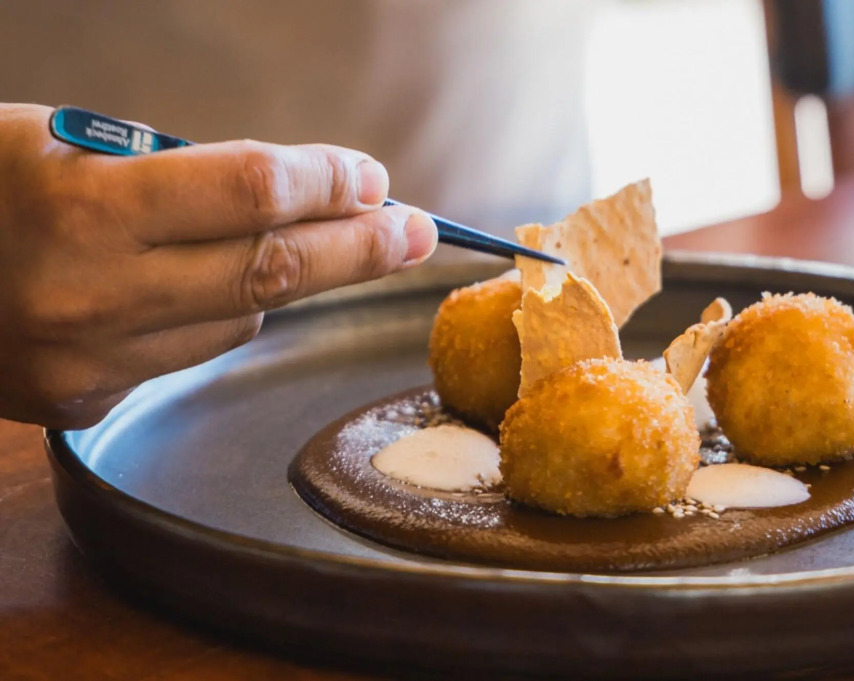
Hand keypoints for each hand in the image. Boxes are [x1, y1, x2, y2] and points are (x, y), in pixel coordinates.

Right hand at [0, 104, 437, 428]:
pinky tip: (214, 289)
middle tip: (420, 232)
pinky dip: (222, 317)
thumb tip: (293, 196)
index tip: (371, 176)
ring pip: (242, 319)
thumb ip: (181, 176)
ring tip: (320, 245)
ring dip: (292, 280)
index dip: (326, 179)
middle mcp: (89, 293)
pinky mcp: (83, 398)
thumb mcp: (69, 144)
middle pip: (273, 270)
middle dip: (362, 248)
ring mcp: (88, 357)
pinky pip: (190, 353)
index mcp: (82, 205)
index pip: (250, 193)